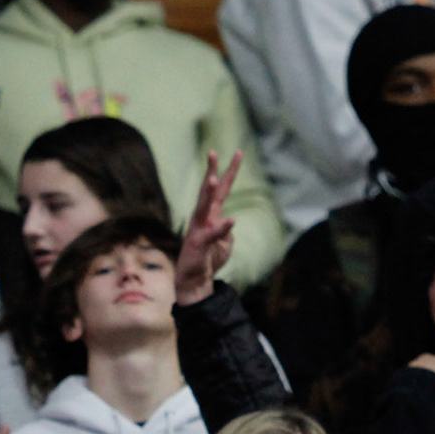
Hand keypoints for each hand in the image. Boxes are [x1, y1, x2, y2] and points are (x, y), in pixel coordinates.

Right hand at [177, 149, 239, 302]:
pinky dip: (221, 228)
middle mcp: (203, 218)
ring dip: (207, 193)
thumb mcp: (225, 242)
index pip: (222, 189)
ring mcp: (199, 229)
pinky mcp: (198, 244)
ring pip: (203, 207)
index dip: (230, 171)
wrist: (196, 281)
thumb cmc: (209, 259)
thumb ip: (226, 229)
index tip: (238, 152)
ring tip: (212, 179)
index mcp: (212, 215)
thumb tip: (228, 222)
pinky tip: (231, 220)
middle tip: (213, 152)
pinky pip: (212, 234)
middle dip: (212, 171)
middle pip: (209, 191)